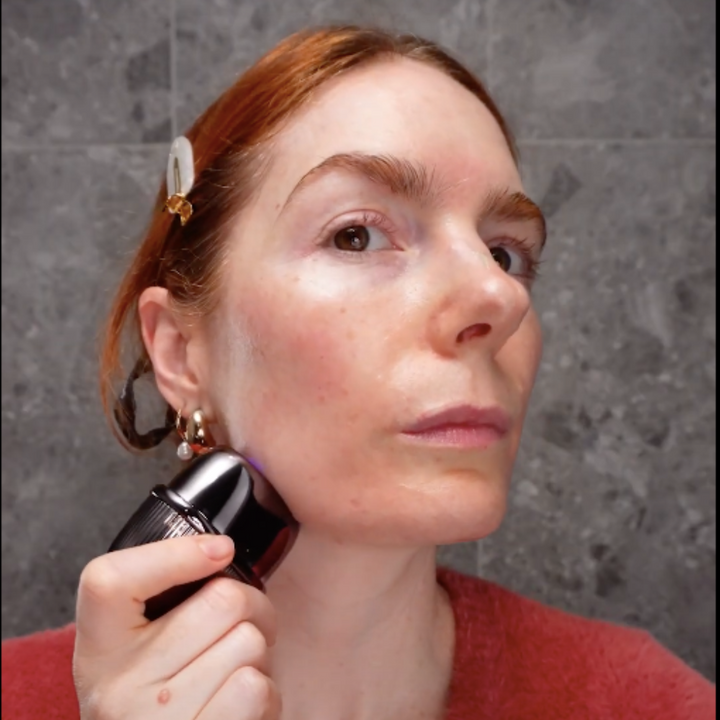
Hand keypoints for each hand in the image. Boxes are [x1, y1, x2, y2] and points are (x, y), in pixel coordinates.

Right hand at [73, 534, 280, 718]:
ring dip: (260, 650)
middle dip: (252, 604)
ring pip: (250, 642)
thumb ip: (165, 604)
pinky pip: (257, 688)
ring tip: (236, 668)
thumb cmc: (157, 698)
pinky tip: (240, 704)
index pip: (110, 581)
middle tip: (244, 622)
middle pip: (223, 600)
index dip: (176, 554)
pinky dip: (265, 692)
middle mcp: (118, 687)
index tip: (220, 550)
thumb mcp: (137, 650)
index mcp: (98, 648)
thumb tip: (222, 550)